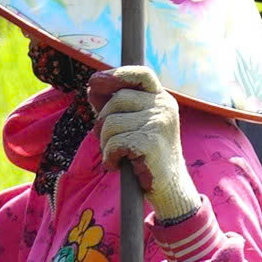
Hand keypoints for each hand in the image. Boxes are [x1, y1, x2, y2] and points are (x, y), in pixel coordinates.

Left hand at [88, 65, 203, 221]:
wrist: (169, 187)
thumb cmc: (146, 154)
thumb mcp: (133, 124)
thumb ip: (114, 104)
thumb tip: (92, 85)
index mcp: (161, 99)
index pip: (142, 74)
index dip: (117, 74)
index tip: (94, 81)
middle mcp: (164, 107)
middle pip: (116, 100)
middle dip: (103, 122)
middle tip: (110, 142)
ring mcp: (159, 124)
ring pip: (110, 123)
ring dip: (105, 144)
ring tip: (118, 155)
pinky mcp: (150, 143)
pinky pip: (114, 143)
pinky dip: (109, 157)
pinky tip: (118, 165)